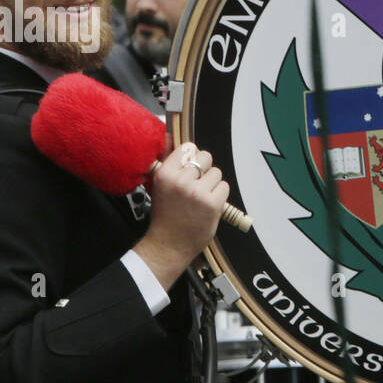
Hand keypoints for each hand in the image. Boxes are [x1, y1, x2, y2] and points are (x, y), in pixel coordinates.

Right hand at [133, 142, 229, 289]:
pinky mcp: (212, 203)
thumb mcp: (158, 186)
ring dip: (212, 183)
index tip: (191, 167)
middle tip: (197, 184)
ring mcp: (197, 192)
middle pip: (205, 157)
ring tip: (200, 197)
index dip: (192, 157)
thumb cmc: (165, 216)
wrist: (169, 244)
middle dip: (204, 169)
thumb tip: (173, 138)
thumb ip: (168, 162)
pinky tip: (208, 204)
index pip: (188, 148)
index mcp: (165, 174)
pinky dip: (219, 195)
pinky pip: (224, 187)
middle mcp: (180, 181)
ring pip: (217, 173)